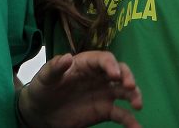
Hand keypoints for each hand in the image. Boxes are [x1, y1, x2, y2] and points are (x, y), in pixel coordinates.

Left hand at [19, 52, 142, 127]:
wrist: (41, 112)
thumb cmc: (43, 88)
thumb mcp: (44, 77)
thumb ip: (55, 67)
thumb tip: (67, 57)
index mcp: (86, 63)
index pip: (103, 59)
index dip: (111, 64)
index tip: (114, 74)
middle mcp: (99, 76)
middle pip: (120, 71)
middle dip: (128, 76)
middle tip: (130, 86)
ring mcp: (103, 93)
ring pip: (124, 91)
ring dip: (134, 95)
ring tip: (137, 104)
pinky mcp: (104, 110)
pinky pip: (121, 114)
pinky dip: (130, 120)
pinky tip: (137, 127)